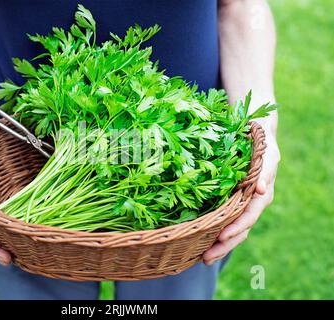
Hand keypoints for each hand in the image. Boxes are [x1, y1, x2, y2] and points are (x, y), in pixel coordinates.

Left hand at [203, 126, 279, 265]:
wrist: (254, 126)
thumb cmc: (256, 134)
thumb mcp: (263, 147)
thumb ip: (264, 169)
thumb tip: (261, 191)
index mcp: (261, 188)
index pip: (249, 214)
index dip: (236, 226)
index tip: (221, 237)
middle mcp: (253, 199)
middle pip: (242, 227)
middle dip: (225, 244)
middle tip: (206, 258)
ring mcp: (243, 200)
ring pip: (234, 228)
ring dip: (220, 245)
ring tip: (204, 258)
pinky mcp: (232, 199)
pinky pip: (226, 219)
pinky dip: (215, 232)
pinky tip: (201, 243)